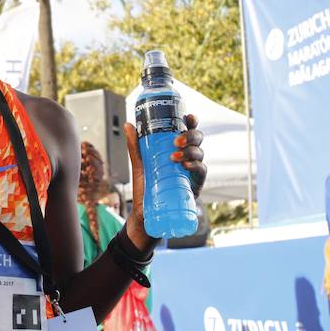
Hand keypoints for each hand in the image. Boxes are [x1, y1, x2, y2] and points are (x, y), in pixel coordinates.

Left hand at [123, 114, 205, 250]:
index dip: (191, 122)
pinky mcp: (195, 185)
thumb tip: (128, 124)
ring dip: (190, 151)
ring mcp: (192, 170)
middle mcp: (188, 157)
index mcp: (177, 149)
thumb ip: (135, 146)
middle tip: (177, 140)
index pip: (188, 131)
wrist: (146, 213)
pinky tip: (186, 165)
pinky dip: (196, 166)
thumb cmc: (145, 187)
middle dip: (191, 135)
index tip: (188, 116)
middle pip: (197, 140)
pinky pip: (201, 171)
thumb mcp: (140, 165)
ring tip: (175, 156)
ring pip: (200, 153)